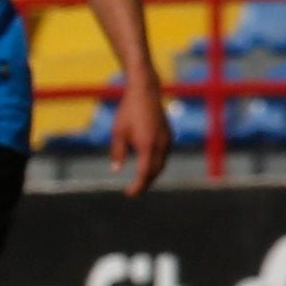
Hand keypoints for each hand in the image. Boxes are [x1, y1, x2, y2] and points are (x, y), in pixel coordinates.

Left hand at [111, 80, 172, 195]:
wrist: (145, 92)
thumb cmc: (128, 111)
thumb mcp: (118, 132)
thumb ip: (117, 152)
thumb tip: (116, 170)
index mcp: (147, 146)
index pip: (144, 174)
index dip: (138, 187)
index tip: (129, 194)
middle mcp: (161, 145)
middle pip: (155, 172)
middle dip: (145, 183)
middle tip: (134, 191)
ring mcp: (167, 140)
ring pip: (162, 164)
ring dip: (152, 174)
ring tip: (140, 181)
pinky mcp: (169, 135)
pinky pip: (164, 155)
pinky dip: (157, 164)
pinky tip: (148, 166)